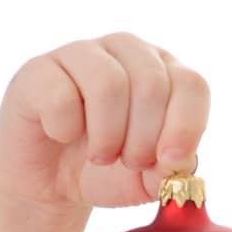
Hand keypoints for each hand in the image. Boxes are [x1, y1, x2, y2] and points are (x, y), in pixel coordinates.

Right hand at [0, 30, 209, 215]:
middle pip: (153, 84)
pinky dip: (66, 130)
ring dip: (107, 136)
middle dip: (143, 139)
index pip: (192, 84)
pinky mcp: (39, 69)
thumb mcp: (150, 179)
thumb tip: (175, 159)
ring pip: (109, 84)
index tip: (168, 162)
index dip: (185, 127)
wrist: (51, 181)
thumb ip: (172, 168)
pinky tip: (62, 135)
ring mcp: (82, 53)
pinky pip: (62, 98)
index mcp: (165, 71)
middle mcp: (127, 50)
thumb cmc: (108, 171)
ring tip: (101, 155)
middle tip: (129, 162)